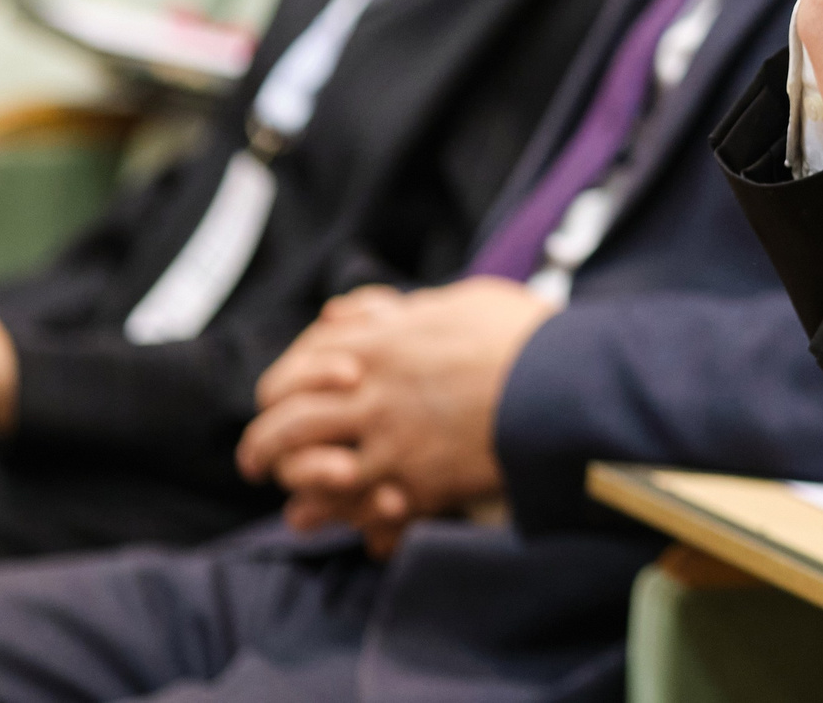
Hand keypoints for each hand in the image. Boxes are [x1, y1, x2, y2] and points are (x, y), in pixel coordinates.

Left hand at [237, 279, 556, 554]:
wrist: (564, 381)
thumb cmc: (520, 334)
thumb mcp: (457, 300)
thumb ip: (396, 309)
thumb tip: (345, 311)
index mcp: (376, 342)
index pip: (294, 371)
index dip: (277, 392)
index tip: (274, 405)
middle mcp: (369, 391)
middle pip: (286, 425)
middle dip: (263, 447)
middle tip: (258, 462)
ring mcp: (388, 440)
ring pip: (310, 471)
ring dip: (294, 486)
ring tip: (293, 503)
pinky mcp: (416, 482)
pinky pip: (358, 507)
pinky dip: (344, 517)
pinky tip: (341, 523)